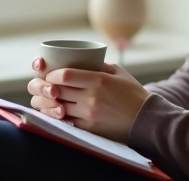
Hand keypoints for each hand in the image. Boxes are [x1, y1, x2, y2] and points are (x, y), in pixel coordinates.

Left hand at [27, 56, 149, 142]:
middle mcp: (91, 97)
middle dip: (45, 87)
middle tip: (42, 85)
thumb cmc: (133, 94)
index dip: (52, 74)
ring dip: (48, 103)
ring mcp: (89, 114)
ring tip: (45, 99)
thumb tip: (82, 60)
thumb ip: (99, 65)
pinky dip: (57, 116)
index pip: (65, 75)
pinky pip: (65, 122)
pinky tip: (54, 111)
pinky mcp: (89, 128)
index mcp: (98, 80)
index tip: (50, 73)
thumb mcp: (119, 73)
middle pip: (58, 90)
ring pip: (58, 107)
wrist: (145, 119)